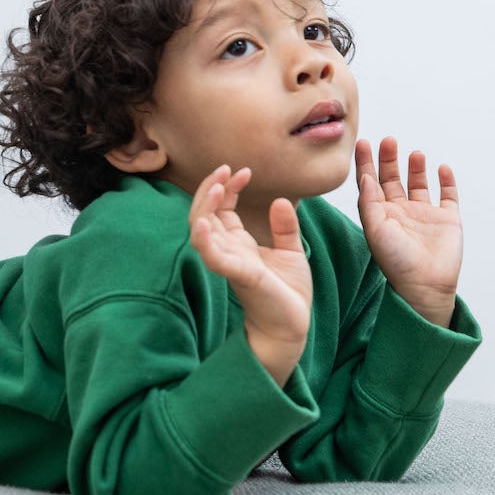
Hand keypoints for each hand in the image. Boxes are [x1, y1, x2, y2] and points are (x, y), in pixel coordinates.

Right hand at [187, 163, 311, 351]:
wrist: (293, 325)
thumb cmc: (288, 293)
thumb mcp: (290, 251)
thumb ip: (284, 227)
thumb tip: (281, 200)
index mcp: (238, 243)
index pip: (221, 208)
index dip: (228, 187)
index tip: (243, 171)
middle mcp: (228, 251)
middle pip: (204, 214)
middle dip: (211, 189)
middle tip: (225, 169)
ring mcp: (230, 263)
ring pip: (201, 233)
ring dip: (204, 208)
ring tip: (217, 187)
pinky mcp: (239, 277)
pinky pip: (214, 258)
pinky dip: (204, 241)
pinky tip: (203, 224)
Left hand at [354, 137, 462, 312]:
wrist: (424, 286)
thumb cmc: (395, 263)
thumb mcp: (375, 230)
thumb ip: (369, 202)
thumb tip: (365, 176)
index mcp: (380, 215)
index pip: (370, 183)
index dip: (366, 162)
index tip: (363, 142)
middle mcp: (401, 213)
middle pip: (393, 179)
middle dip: (389, 159)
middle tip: (389, 140)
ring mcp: (425, 216)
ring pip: (419, 184)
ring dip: (416, 168)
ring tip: (415, 153)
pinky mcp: (447, 220)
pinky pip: (448, 196)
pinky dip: (447, 181)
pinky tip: (442, 168)